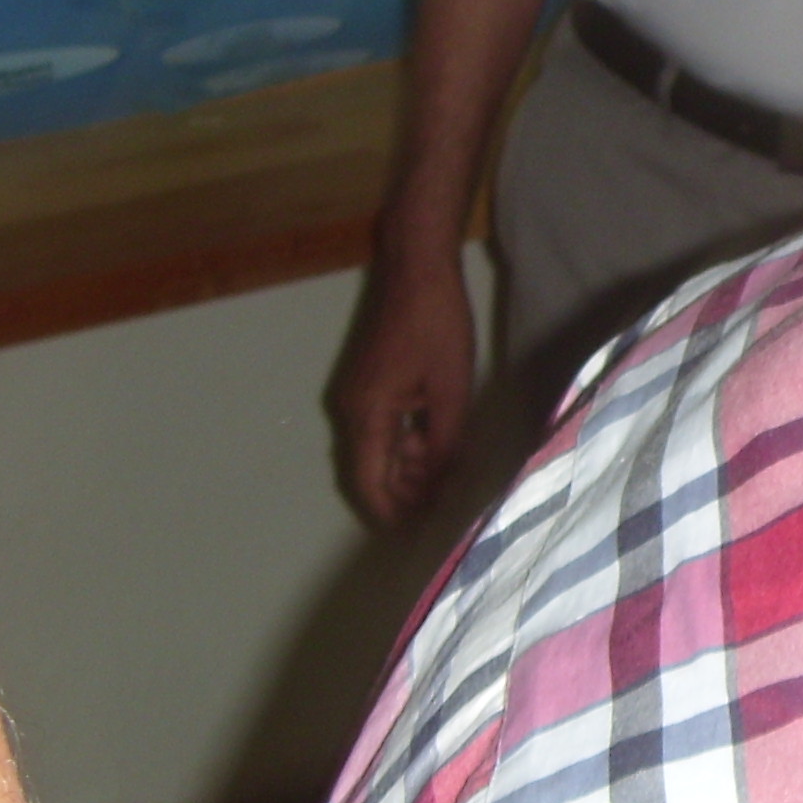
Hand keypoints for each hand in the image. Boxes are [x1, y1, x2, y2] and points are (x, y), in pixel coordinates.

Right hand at [329, 250, 477, 523]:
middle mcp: (352, 409)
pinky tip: (439, 450)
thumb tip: (442, 484)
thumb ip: (444, 442)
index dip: (390, 514)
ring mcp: (358, 396)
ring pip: (379, 451)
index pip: (369, 482)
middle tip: (442, 512)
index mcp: (366, 414)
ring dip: (409, 470)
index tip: (415, 536)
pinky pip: (384, 428)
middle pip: (371, 471)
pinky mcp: (371, 384)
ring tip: (449, 483)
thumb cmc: (436, 323)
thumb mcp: (451, 389)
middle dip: (404, 495)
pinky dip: (408, 444)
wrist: (417, 267)